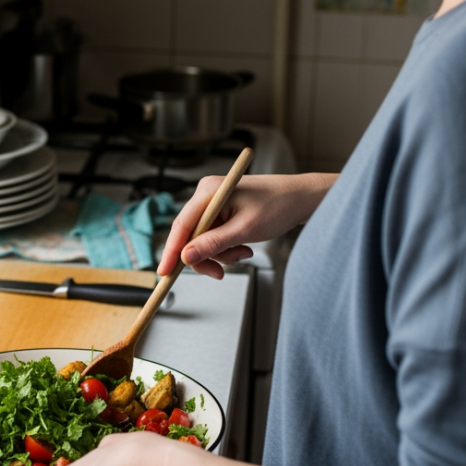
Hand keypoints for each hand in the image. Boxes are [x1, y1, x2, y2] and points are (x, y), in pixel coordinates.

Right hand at [158, 173, 336, 278]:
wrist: (301, 199)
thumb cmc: (279, 205)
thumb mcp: (244, 230)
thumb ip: (214, 244)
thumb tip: (187, 257)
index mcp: (208, 192)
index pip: (181, 225)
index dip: (172, 252)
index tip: (164, 273)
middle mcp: (207, 196)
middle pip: (190, 236)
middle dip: (206, 257)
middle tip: (219, 273)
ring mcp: (214, 205)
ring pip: (202, 241)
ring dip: (221, 254)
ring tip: (243, 253)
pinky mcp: (222, 213)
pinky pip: (214, 238)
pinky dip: (227, 249)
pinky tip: (243, 247)